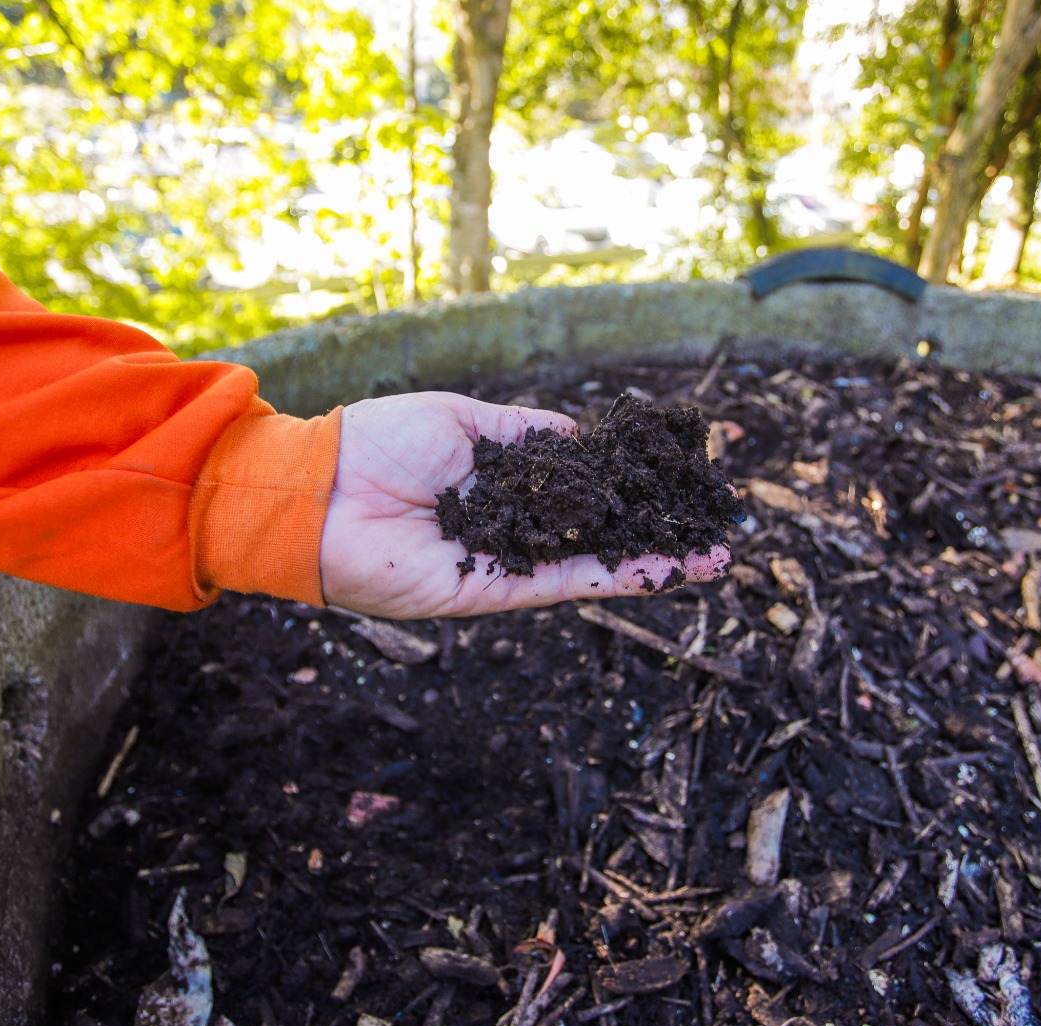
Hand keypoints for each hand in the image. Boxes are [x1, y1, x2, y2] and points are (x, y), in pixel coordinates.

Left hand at [319, 392, 730, 618]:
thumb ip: (529, 433)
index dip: (632, 484)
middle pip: (601, 531)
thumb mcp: (466, 420)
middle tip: (718, 529)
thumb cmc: (379, 442)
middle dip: (659, 531)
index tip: (680, 477)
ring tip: (714, 557)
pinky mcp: (494, 589)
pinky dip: (615, 576)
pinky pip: (565, 582)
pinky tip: (663, 569)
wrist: (322, 490)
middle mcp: (514, 524)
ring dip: (656, 561)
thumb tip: (585, 440)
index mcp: (505, 480)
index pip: (584, 487)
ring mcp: (507, 559)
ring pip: (595, 561)